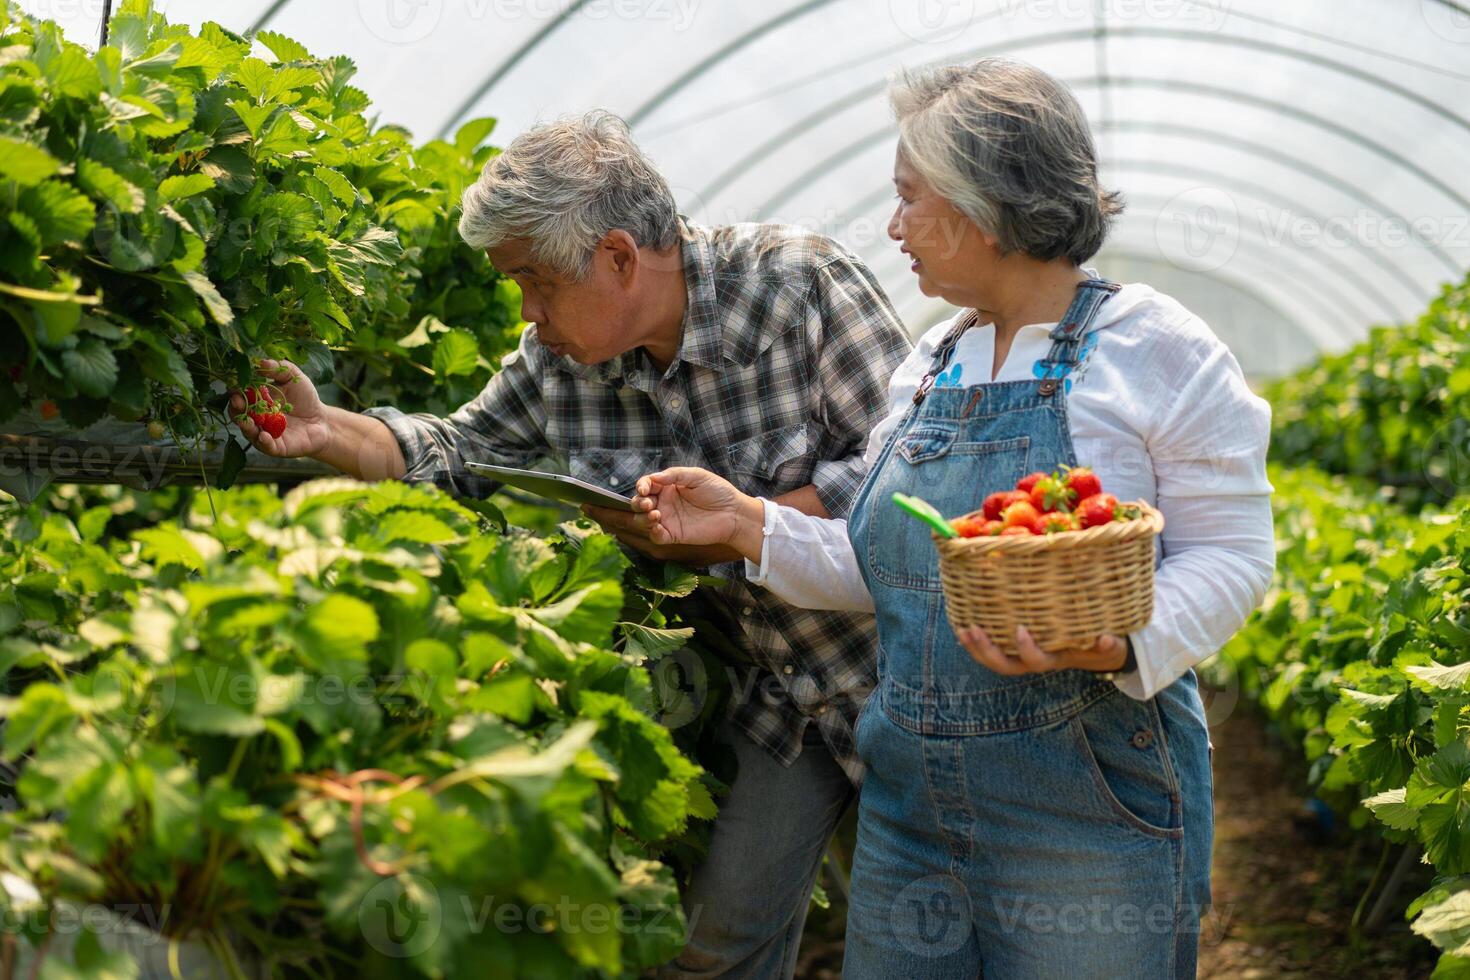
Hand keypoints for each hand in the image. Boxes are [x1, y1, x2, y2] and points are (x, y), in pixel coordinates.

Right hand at [227, 359, 330, 457]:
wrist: (322, 421)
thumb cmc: (305, 399)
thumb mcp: (294, 378)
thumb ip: (280, 368)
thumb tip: (262, 361)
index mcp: (256, 401)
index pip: (240, 395)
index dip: (236, 391)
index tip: (235, 386)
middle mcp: (256, 418)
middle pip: (238, 414)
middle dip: (236, 408)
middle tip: (237, 402)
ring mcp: (264, 433)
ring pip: (249, 432)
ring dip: (246, 426)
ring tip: (246, 421)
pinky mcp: (276, 447)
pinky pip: (266, 446)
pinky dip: (263, 442)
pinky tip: (264, 435)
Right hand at [630, 467, 758, 548]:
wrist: (734, 513)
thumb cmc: (718, 491)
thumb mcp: (697, 476)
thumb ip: (674, 474)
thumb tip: (653, 477)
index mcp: (668, 487)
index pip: (646, 485)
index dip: (642, 486)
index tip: (645, 488)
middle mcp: (665, 503)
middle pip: (639, 503)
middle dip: (638, 503)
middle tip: (647, 504)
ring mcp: (668, 520)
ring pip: (643, 520)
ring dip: (642, 518)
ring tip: (655, 514)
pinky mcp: (674, 535)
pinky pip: (657, 536)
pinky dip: (653, 532)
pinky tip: (658, 526)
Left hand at [955, 625, 1127, 675]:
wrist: (1096, 650)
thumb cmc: (1101, 643)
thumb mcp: (1109, 645)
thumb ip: (1108, 645)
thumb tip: (1107, 639)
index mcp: (1056, 659)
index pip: (1038, 661)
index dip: (1026, 649)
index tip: (1020, 630)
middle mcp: (1035, 661)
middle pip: (1007, 666)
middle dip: (987, 651)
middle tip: (973, 629)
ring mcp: (1024, 656)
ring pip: (995, 661)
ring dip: (975, 647)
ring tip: (961, 629)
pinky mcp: (1016, 647)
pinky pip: (993, 648)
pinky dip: (977, 640)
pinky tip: (962, 624)